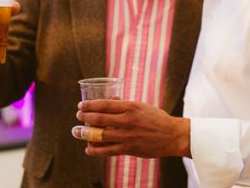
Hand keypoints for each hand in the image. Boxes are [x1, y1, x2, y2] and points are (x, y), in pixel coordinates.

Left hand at [72, 99, 189, 158]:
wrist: (172, 135)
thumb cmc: (156, 119)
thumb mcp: (141, 106)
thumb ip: (125, 104)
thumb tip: (110, 99)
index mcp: (130, 107)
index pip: (104, 104)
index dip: (89, 105)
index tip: (81, 105)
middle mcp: (127, 121)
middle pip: (99, 119)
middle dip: (85, 117)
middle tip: (78, 116)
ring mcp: (127, 136)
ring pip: (100, 135)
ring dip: (85, 134)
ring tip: (77, 132)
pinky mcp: (128, 149)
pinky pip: (107, 151)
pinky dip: (95, 150)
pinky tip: (88, 149)